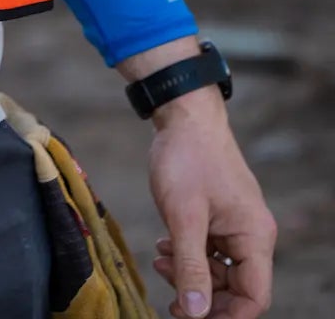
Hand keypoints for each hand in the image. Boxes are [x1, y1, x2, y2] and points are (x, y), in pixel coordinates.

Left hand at [147, 91, 275, 317]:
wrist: (183, 114)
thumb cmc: (187, 158)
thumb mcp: (183, 216)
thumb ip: (191, 266)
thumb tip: (195, 314)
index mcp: (254, 237)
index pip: (254, 298)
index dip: (227, 318)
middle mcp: (252, 235)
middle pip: (237, 290)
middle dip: (203, 298)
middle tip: (169, 300)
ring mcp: (237, 226)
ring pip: (220, 272)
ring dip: (190, 275)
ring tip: (159, 262)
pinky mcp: (221, 217)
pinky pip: (211, 251)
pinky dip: (188, 256)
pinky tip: (164, 248)